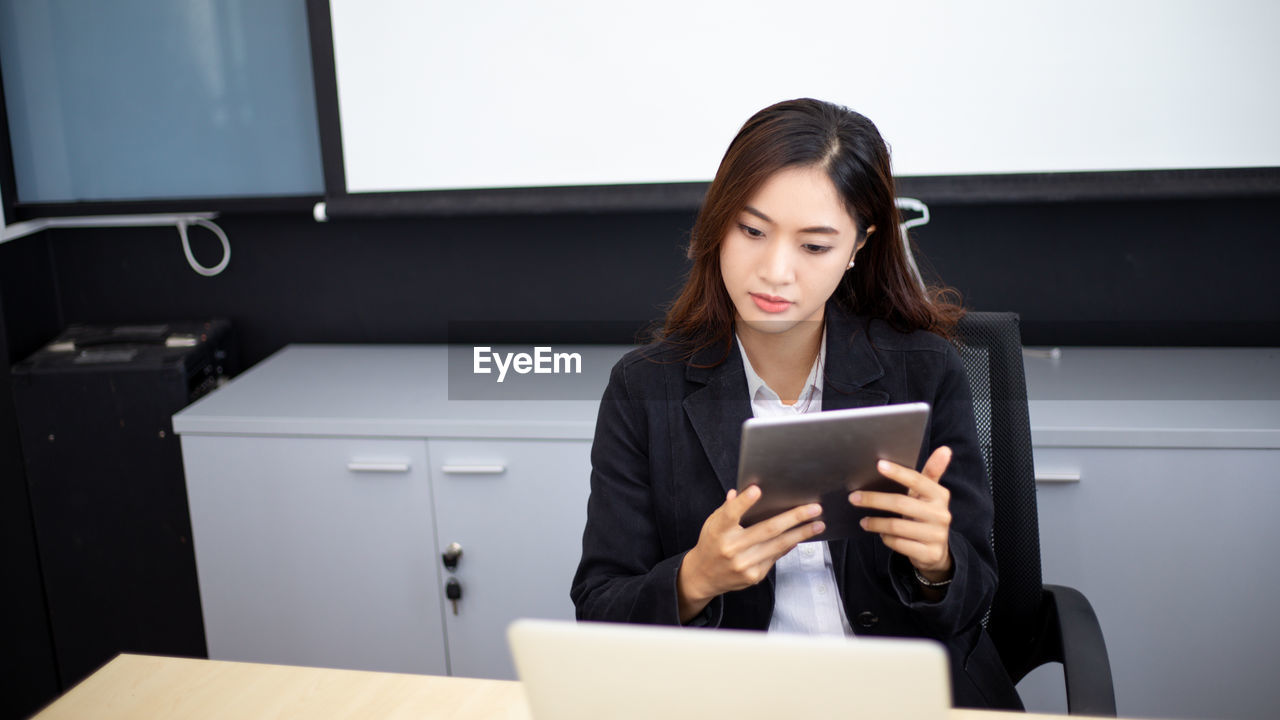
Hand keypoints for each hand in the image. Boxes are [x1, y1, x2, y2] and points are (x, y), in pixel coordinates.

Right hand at [677, 485, 824, 622]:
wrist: (703, 576)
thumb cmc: (711, 543)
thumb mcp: (713, 523)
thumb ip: (728, 508)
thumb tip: (741, 492)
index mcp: (718, 531)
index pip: (730, 513)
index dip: (744, 502)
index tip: (757, 490)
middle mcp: (731, 549)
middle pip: (767, 530)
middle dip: (794, 518)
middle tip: (814, 508)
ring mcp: (744, 564)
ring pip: (778, 545)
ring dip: (801, 533)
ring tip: (818, 524)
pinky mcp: (753, 575)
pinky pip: (776, 556)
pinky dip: (789, 545)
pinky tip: (799, 537)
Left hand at [850, 446, 953, 582]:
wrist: (937, 552)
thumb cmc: (926, 515)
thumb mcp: (929, 495)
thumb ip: (932, 472)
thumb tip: (945, 449)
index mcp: (940, 495)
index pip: (917, 480)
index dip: (898, 472)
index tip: (879, 465)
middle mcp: (941, 514)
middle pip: (900, 503)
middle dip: (873, 499)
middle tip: (854, 498)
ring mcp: (936, 535)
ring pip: (896, 526)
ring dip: (875, 523)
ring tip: (864, 521)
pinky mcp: (929, 553)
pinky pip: (898, 544)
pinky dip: (886, 539)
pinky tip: (881, 535)